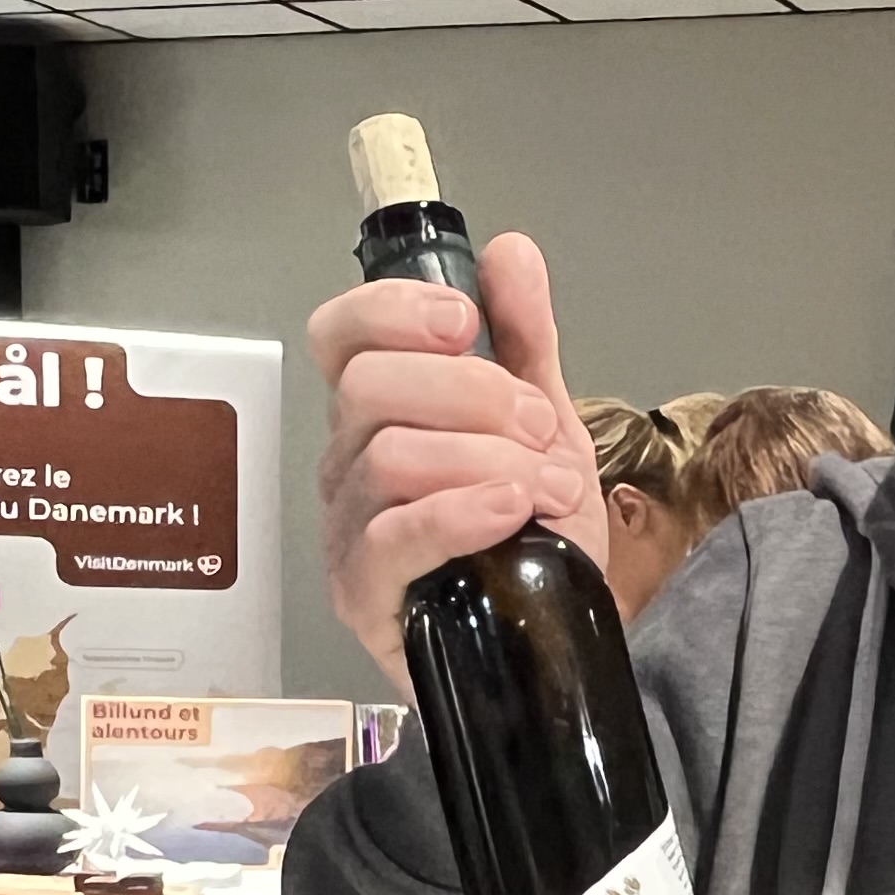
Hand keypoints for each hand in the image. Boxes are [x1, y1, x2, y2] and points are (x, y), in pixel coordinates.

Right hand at [309, 232, 601, 690]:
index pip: (340, 333)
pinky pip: (394, 535)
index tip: (465, 321)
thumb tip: (510, 252)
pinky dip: (461, 513)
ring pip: (392, 457)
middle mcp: (348, 463)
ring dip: (489, 461)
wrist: (554, 642)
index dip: (393, 310)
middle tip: (541, 431)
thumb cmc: (534, 536)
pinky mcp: (365, 594)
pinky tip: (511, 512)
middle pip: (373, 387)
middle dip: (476, 395)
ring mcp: (349, 530)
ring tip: (547, 489)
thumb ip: (526, 341)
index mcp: (379, 410)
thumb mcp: (546, 427)